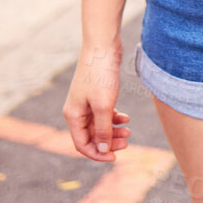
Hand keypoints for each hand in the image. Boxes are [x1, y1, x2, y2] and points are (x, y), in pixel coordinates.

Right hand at [62, 44, 132, 160]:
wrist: (103, 45)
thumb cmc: (100, 74)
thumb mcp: (103, 105)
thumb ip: (103, 130)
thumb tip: (103, 151)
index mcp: (73, 116)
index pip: (82, 145)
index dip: (98, 154)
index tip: (115, 157)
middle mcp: (77, 111)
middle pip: (92, 137)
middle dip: (109, 142)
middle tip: (127, 142)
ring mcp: (86, 102)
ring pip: (99, 126)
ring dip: (113, 131)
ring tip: (129, 131)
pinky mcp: (96, 94)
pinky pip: (104, 114)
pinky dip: (114, 118)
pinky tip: (126, 118)